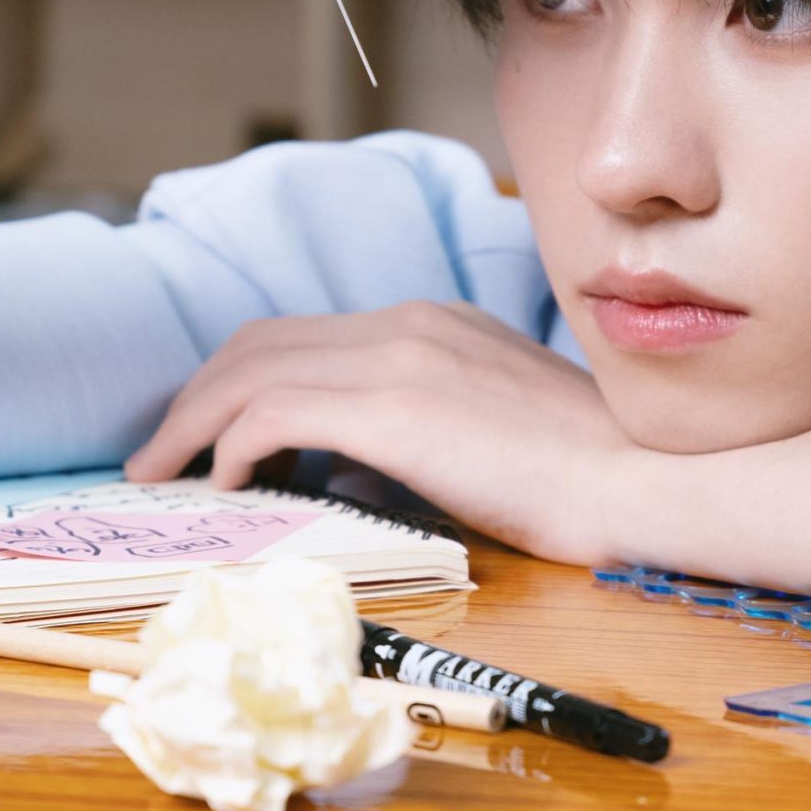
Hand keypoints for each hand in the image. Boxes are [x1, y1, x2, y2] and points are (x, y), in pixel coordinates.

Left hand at [125, 303, 652, 566]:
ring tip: (165, 475)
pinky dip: (231, 445)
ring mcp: (402, 358)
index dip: (237, 381)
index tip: (205, 434)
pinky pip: (275, 412)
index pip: (303, 336)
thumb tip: (344, 472)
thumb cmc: (587, 481)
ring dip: (193, 423)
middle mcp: (408, 325)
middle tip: (161, 455)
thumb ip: (420, 434)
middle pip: (259, 341)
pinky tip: (227, 485)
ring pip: (252, 370)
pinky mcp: (397, 407)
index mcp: (433, 326)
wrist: (648, 482)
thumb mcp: (490, 436)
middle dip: (196, 396)